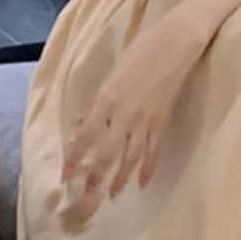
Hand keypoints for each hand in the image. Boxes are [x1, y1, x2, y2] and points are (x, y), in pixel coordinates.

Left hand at [61, 15, 206, 198]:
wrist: (176, 44)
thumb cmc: (140, 52)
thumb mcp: (111, 74)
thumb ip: (96, 102)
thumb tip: (81, 124)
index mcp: (106, 99)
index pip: (84, 136)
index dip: (73, 158)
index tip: (65, 174)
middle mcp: (123, 114)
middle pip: (105, 153)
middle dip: (94, 176)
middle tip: (85, 194)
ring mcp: (145, 120)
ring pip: (129, 158)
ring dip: (119, 178)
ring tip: (111, 195)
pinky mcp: (163, 122)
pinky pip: (153, 152)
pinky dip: (147, 169)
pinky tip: (142, 184)